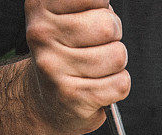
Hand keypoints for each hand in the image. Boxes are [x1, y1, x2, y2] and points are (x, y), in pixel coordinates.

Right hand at [24, 0, 129, 134]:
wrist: (45, 98)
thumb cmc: (66, 52)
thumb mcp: (68, 16)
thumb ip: (88, 4)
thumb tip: (107, 6)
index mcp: (41, 6)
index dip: (104, 11)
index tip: (91, 20)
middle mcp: (42, 33)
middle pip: (109, 26)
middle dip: (114, 37)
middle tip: (98, 47)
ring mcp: (54, 66)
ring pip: (117, 56)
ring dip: (116, 65)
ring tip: (96, 68)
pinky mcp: (71, 95)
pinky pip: (120, 84)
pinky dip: (118, 87)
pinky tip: (98, 86)